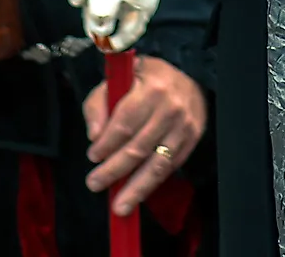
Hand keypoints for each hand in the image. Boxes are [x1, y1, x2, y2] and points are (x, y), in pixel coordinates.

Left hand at [84, 54, 207, 214]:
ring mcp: (184, 127)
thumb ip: (99, 104)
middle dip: (114, 170)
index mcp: (151, 89)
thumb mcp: (119, 80)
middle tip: (94, 184)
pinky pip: (169, 168)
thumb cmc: (145, 80)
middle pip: (139, 148)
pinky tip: (137, 193)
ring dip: (136, 189)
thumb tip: (94, 136)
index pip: (125, 123)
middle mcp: (170, 109)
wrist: (188, 77)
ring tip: (119, 207)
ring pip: (157, 165)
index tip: (92, 156)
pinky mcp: (191, 141)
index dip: (107, 144)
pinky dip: (152, 183)